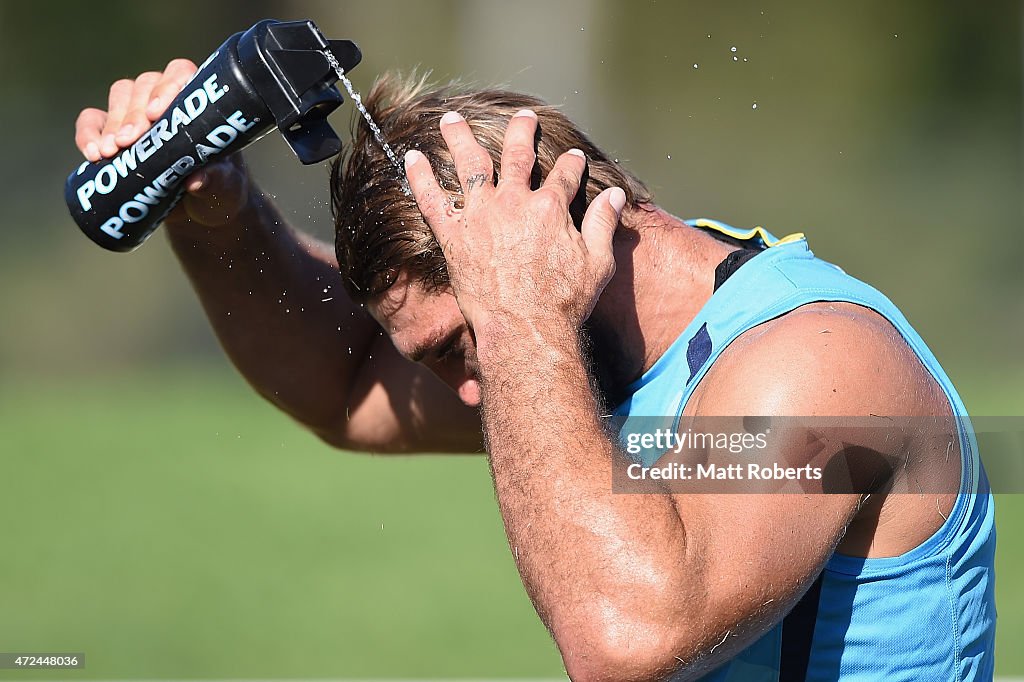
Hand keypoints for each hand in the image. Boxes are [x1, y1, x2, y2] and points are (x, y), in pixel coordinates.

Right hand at [73, 59, 250, 228]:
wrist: (202, 213)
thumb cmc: (222, 190)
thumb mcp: (226, 188)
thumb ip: (216, 180)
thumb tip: (196, 180)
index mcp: (197, 104)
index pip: (181, 74)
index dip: (167, 86)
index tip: (156, 112)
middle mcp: (166, 102)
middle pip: (144, 86)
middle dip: (134, 113)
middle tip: (130, 141)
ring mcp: (138, 116)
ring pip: (119, 97)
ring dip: (112, 123)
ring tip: (112, 152)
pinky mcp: (114, 136)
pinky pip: (92, 122)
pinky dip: (87, 134)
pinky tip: (93, 155)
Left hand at [404, 109, 626, 336]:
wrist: (525, 329)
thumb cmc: (564, 302)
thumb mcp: (597, 262)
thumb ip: (604, 223)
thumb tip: (617, 194)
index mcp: (550, 207)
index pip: (565, 174)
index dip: (572, 164)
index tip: (574, 156)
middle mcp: (514, 202)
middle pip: (518, 154)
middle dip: (522, 131)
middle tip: (523, 117)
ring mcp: (481, 216)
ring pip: (470, 164)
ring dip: (460, 137)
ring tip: (451, 118)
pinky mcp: (454, 237)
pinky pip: (432, 200)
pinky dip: (420, 177)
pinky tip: (410, 157)